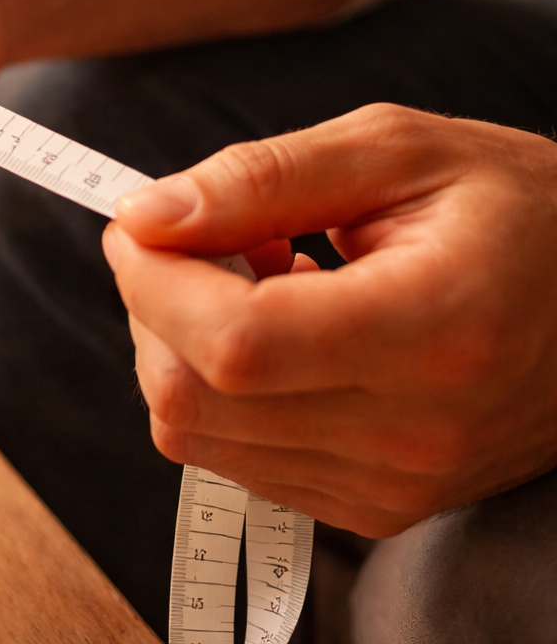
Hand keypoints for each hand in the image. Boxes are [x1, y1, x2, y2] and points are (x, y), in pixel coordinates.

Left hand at [103, 103, 556, 536]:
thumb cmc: (516, 208)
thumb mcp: (394, 150)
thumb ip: (261, 179)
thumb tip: (146, 216)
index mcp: (431, 331)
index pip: (234, 342)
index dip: (153, 279)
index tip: (138, 222)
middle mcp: (410, 434)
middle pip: (195, 398)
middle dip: (152, 305)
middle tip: (195, 236)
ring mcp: (390, 485)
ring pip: (197, 432)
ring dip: (181, 342)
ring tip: (252, 276)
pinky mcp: (370, 503)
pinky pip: (233, 453)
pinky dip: (218, 385)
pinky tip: (274, 327)